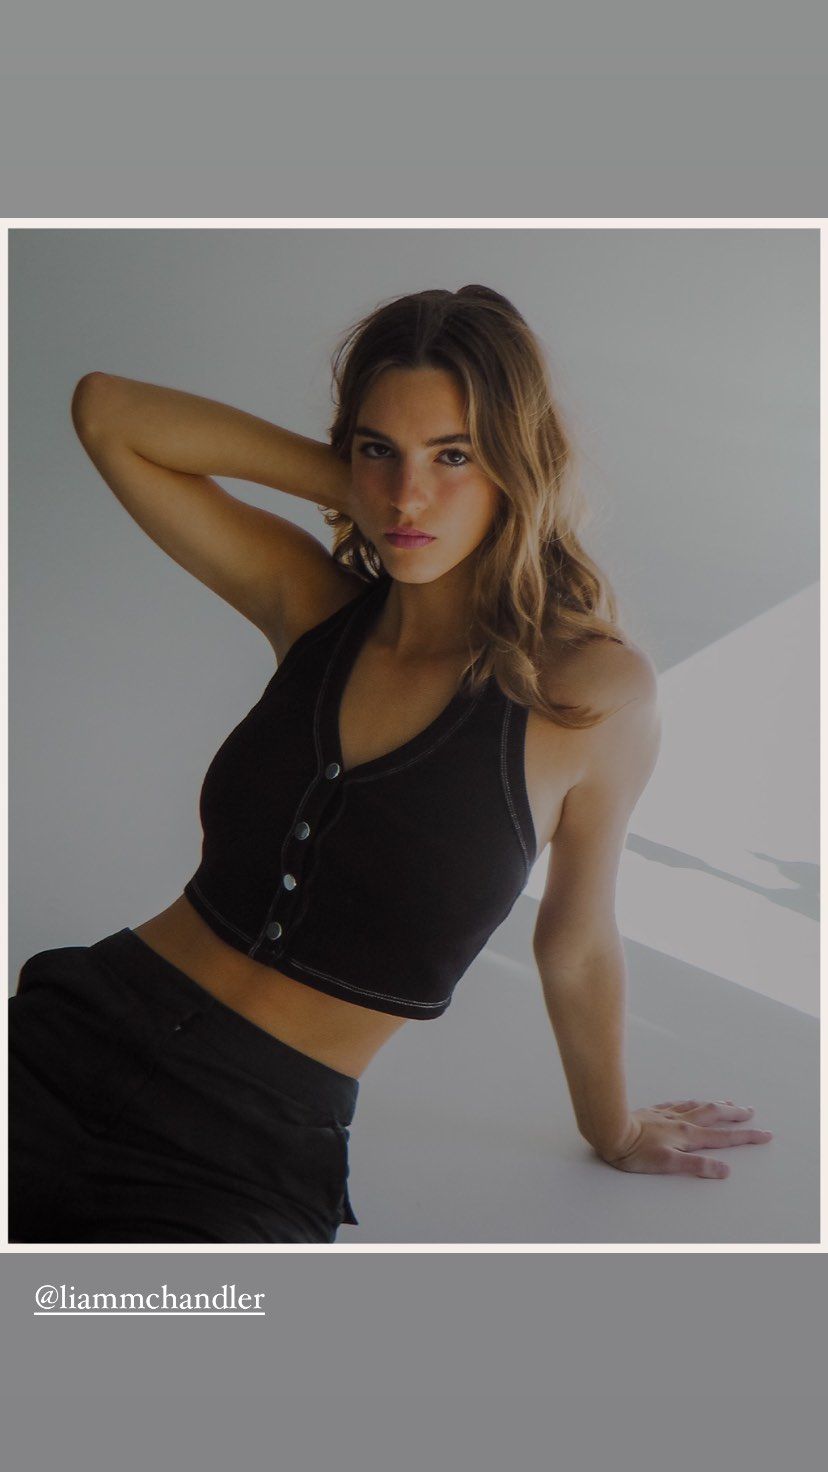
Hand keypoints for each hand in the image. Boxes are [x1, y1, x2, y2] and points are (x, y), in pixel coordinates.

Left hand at [598, 1099, 773, 1178]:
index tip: (765, 1134)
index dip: (746, 1137)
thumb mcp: (669, 1164)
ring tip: (728, 1103)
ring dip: (716, 1105)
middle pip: (715, 1114)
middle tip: (751, 1112)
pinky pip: (679, 1103)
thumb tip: (725, 1169)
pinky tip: (691, 1101)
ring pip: (698, 1106)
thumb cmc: (636, 1152)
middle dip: (735, 1114)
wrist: (610, 1131)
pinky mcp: (654, 1111)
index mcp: (688, 1136)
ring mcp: (668, 1114)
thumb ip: (697, 1166)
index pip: (724, 1137)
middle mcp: (682, 1121)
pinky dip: (691, 1102)